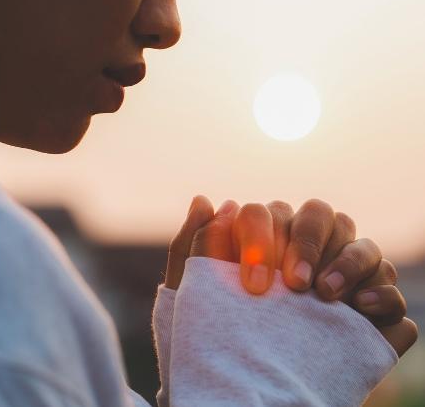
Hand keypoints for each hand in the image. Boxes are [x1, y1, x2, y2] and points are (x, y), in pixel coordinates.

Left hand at [165, 195, 417, 356]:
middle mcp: (307, 247)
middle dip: (307, 242)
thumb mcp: (197, 293)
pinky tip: (362, 308)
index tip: (255, 285)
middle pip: (320, 214)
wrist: (252, 380)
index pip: (269, 214)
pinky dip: (381, 290)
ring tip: (326, 296)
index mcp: (268, 237)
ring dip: (346, 261)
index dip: (263, 239)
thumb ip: (195, 245)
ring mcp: (342, 270)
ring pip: (358, 240)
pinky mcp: (370, 300)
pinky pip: (387, 281)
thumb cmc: (221, 330)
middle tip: (295, 285)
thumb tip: (203, 201)